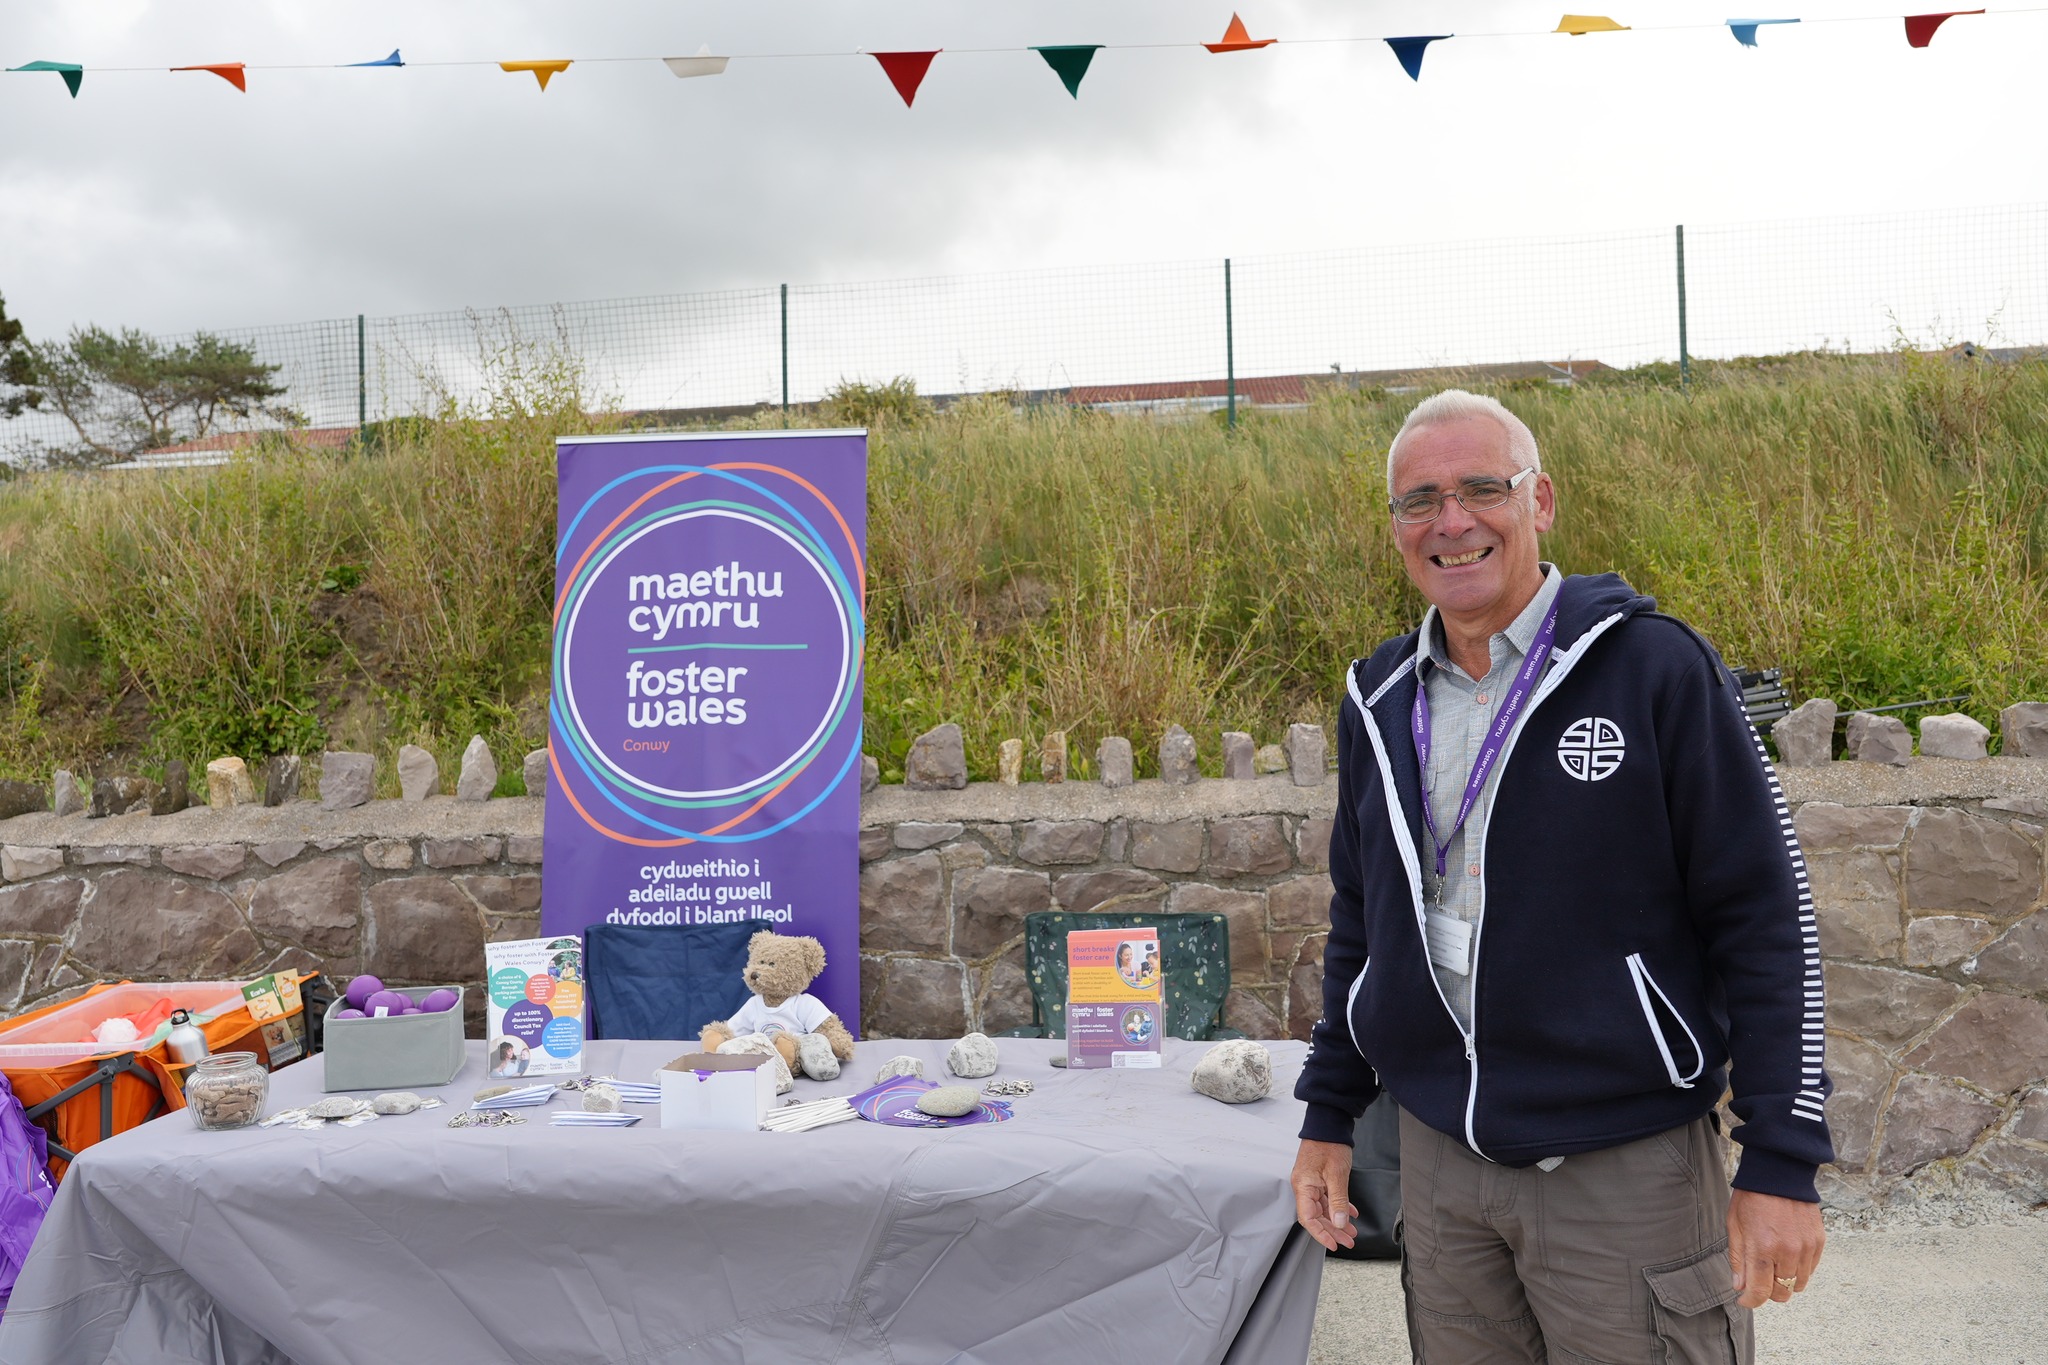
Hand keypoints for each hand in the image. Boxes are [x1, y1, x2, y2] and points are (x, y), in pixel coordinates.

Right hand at [1290, 1139, 1357, 1251]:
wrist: (1328, 1124)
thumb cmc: (1329, 1144)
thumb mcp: (1336, 1174)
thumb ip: (1338, 1200)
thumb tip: (1339, 1222)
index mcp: (1303, 1186)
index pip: (1308, 1218)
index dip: (1321, 1234)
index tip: (1334, 1244)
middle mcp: (1304, 1187)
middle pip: (1316, 1216)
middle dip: (1333, 1230)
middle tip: (1349, 1241)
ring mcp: (1311, 1183)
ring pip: (1323, 1209)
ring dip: (1338, 1220)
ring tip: (1352, 1232)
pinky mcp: (1318, 1178)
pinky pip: (1327, 1198)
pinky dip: (1339, 1206)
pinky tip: (1351, 1213)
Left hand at [1727, 1188, 1824, 1307]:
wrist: (1779, 1173)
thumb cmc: (1751, 1197)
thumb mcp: (1734, 1225)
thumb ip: (1737, 1259)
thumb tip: (1740, 1286)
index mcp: (1762, 1248)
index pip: (1760, 1291)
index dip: (1751, 1301)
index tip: (1745, 1300)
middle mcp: (1787, 1252)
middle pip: (1782, 1293)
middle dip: (1768, 1292)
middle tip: (1758, 1281)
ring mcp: (1806, 1247)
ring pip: (1798, 1284)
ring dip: (1785, 1282)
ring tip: (1773, 1265)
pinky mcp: (1818, 1241)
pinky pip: (1811, 1269)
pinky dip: (1799, 1269)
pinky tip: (1787, 1255)